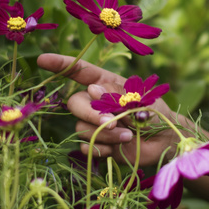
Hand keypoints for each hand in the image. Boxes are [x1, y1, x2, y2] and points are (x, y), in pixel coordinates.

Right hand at [37, 53, 180, 167]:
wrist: (166, 140)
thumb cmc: (156, 112)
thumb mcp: (140, 98)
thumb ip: (116, 94)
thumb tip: (91, 89)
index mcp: (106, 84)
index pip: (80, 71)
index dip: (61, 64)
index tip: (42, 59)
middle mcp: (96, 102)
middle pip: (75, 103)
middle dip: (91, 113)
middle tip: (111, 122)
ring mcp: (95, 124)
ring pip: (81, 127)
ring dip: (104, 133)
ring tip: (128, 135)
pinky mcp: (98, 144)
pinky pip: (86, 146)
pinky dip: (101, 149)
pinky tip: (116, 148)